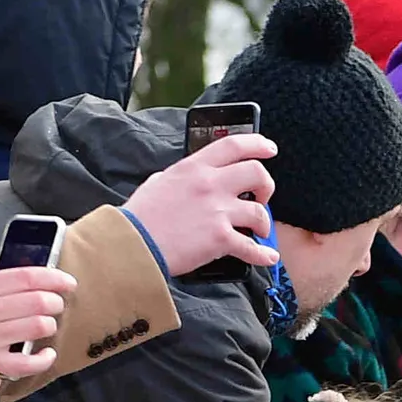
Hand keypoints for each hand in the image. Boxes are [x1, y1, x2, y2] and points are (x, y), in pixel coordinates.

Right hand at [0, 262, 72, 379]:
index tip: (68, 282)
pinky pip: (28, 363)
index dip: (54, 278)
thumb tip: (26, 274)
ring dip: (49, 325)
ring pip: (38, 327)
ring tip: (46, 325)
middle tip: (56, 304)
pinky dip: (44, 359)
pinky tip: (46, 354)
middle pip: (38, 302)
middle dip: (55, 302)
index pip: (27, 277)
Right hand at [125, 132, 278, 271]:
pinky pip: (251, 247)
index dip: (257, 144)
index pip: (233, 145)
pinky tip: (268, 257)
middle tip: (262, 198)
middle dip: (266, 186)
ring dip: (263, 223)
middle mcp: (209, 184)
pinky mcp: (219, 238)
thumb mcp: (159, 182)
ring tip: (258, 231)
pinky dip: (263, 255)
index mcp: (194, 167)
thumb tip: (190, 178)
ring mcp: (216, 211)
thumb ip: (180, 177)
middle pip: (257, 173)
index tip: (270, 149)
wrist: (132, 244)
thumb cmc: (141, 216)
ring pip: (259, 212)